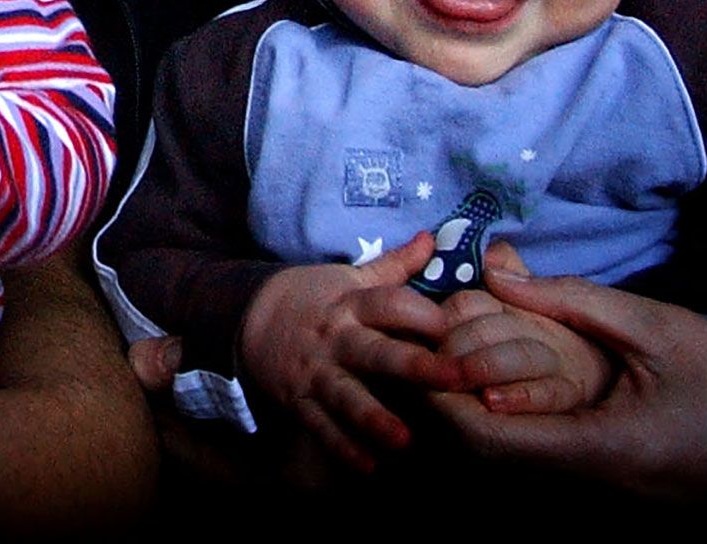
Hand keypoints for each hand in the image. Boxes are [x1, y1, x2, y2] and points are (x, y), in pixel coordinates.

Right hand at [237, 233, 461, 470]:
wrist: (250, 317)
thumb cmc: (315, 297)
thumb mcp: (350, 277)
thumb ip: (395, 265)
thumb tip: (433, 237)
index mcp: (352, 304)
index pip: (390, 303)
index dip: (422, 313)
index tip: (453, 327)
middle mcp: (336, 339)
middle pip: (378, 352)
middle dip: (417, 366)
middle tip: (456, 379)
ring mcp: (317, 373)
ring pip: (348, 397)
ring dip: (375, 419)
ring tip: (404, 441)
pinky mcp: (300, 401)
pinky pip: (322, 428)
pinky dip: (343, 449)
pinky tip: (369, 468)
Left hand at [423, 242, 706, 497]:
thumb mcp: (660, 328)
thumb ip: (574, 302)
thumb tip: (495, 272)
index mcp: (602, 452)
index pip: (488, 439)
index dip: (441, 397)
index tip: (420, 348)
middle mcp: (595, 490)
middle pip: (492, 461)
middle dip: (452, 407)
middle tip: (432, 351)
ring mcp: (609, 502)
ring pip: (518, 468)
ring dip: (483, 417)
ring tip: (464, 359)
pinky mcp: (622, 496)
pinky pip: (551, 467)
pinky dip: (522, 427)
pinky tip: (516, 385)